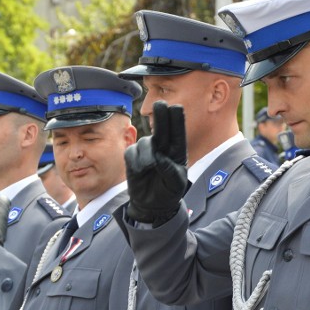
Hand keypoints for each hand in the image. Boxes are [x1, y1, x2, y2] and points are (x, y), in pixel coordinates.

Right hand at [124, 101, 187, 225]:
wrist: (152, 205)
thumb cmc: (169, 192)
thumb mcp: (176, 184)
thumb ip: (170, 171)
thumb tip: (159, 157)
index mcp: (177, 150)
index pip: (178, 131)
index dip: (177, 119)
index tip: (176, 107)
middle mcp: (163, 147)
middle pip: (161, 127)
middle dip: (160, 115)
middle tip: (159, 104)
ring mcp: (147, 151)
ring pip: (145, 142)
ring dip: (146, 153)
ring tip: (149, 167)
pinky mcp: (133, 157)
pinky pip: (131, 152)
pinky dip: (135, 160)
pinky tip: (139, 170)